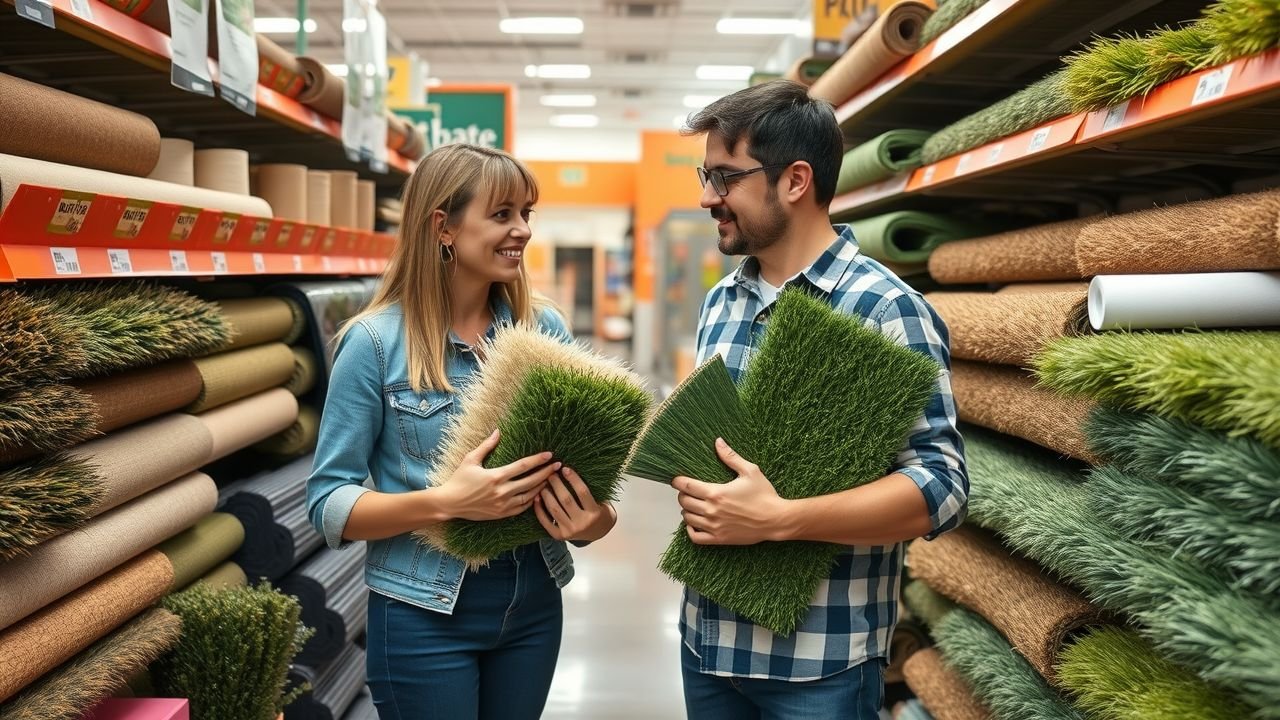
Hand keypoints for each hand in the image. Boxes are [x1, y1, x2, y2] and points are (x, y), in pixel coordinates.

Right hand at [436, 429, 559, 520]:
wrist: (449, 504)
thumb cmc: (458, 479)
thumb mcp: (470, 460)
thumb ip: (486, 446)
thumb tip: (498, 431)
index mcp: (496, 476)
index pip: (522, 466)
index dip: (537, 460)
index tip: (550, 455)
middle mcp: (501, 491)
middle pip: (531, 481)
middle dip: (546, 473)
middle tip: (558, 466)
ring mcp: (502, 505)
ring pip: (529, 496)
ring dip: (542, 487)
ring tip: (552, 479)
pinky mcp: (501, 514)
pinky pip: (522, 508)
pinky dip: (532, 502)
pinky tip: (538, 494)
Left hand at [534, 466, 617, 541]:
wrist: (598, 533)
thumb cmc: (599, 512)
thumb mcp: (601, 501)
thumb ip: (589, 490)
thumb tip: (569, 471)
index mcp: (594, 513)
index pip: (582, 492)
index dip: (573, 479)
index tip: (565, 469)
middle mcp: (582, 523)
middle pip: (566, 500)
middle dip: (557, 484)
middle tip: (551, 474)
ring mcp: (570, 531)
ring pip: (554, 509)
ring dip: (546, 495)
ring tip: (542, 484)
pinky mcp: (559, 536)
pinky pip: (546, 522)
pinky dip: (539, 510)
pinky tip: (536, 498)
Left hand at [672, 438, 788, 544]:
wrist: (776, 520)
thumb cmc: (765, 495)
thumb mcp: (750, 471)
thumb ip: (731, 457)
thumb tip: (718, 442)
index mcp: (716, 493)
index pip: (687, 486)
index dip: (677, 481)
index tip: (676, 479)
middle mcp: (712, 510)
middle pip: (684, 502)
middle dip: (682, 494)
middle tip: (687, 490)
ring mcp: (714, 526)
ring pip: (687, 518)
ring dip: (686, 510)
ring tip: (692, 505)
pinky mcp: (719, 539)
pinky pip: (695, 537)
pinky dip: (690, 530)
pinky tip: (694, 522)